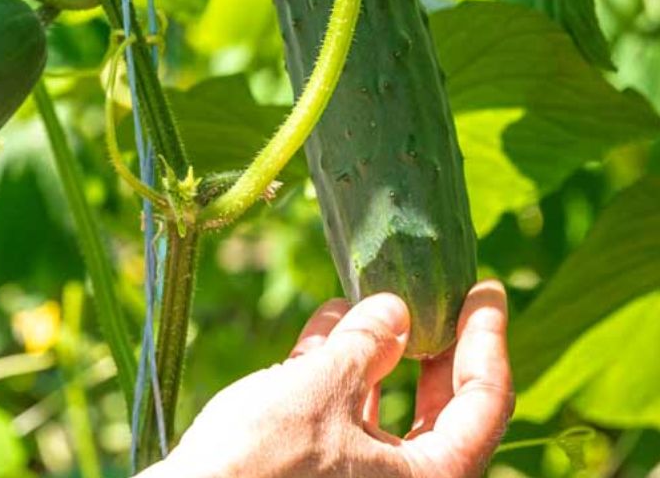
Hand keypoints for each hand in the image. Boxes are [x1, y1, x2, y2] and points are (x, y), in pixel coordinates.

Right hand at [139, 280, 513, 477]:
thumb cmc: (262, 462)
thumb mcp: (322, 390)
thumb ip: (367, 345)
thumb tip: (396, 309)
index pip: (484, 402)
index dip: (486, 338)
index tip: (485, 288)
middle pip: (440, 409)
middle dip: (432, 344)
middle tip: (436, 291)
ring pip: (385, 408)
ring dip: (376, 349)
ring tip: (369, 294)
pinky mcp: (314, 473)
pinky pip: (343, 417)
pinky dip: (338, 371)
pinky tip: (326, 323)